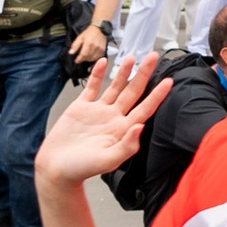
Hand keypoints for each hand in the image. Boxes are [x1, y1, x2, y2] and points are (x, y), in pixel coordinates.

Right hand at [33, 56, 168, 188]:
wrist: (56, 169)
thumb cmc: (81, 169)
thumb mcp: (108, 161)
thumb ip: (126, 146)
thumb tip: (140, 127)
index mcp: (122, 130)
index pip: (145, 108)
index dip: (157, 95)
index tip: (169, 81)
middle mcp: (113, 118)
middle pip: (133, 92)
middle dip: (144, 74)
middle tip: (153, 56)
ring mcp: (97, 111)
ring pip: (115, 86)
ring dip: (124, 72)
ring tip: (132, 57)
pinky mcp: (81, 108)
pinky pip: (92, 87)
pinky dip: (97, 74)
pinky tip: (103, 62)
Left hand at [67, 23, 111, 71]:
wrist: (100, 30)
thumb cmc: (89, 33)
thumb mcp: (80, 37)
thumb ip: (75, 45)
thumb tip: (70, 53)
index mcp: (89, 43)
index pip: (84, 54)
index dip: (79, 59)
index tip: (76, 60)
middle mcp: (95, 47)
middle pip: (88, 58)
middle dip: (83, 59)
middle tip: (81, 56)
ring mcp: (100, 49)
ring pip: (93, 59)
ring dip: (88, 59)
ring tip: (86, 55)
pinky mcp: (103, 51)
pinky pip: (97, 58)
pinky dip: (93, 58)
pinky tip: (91, 55)